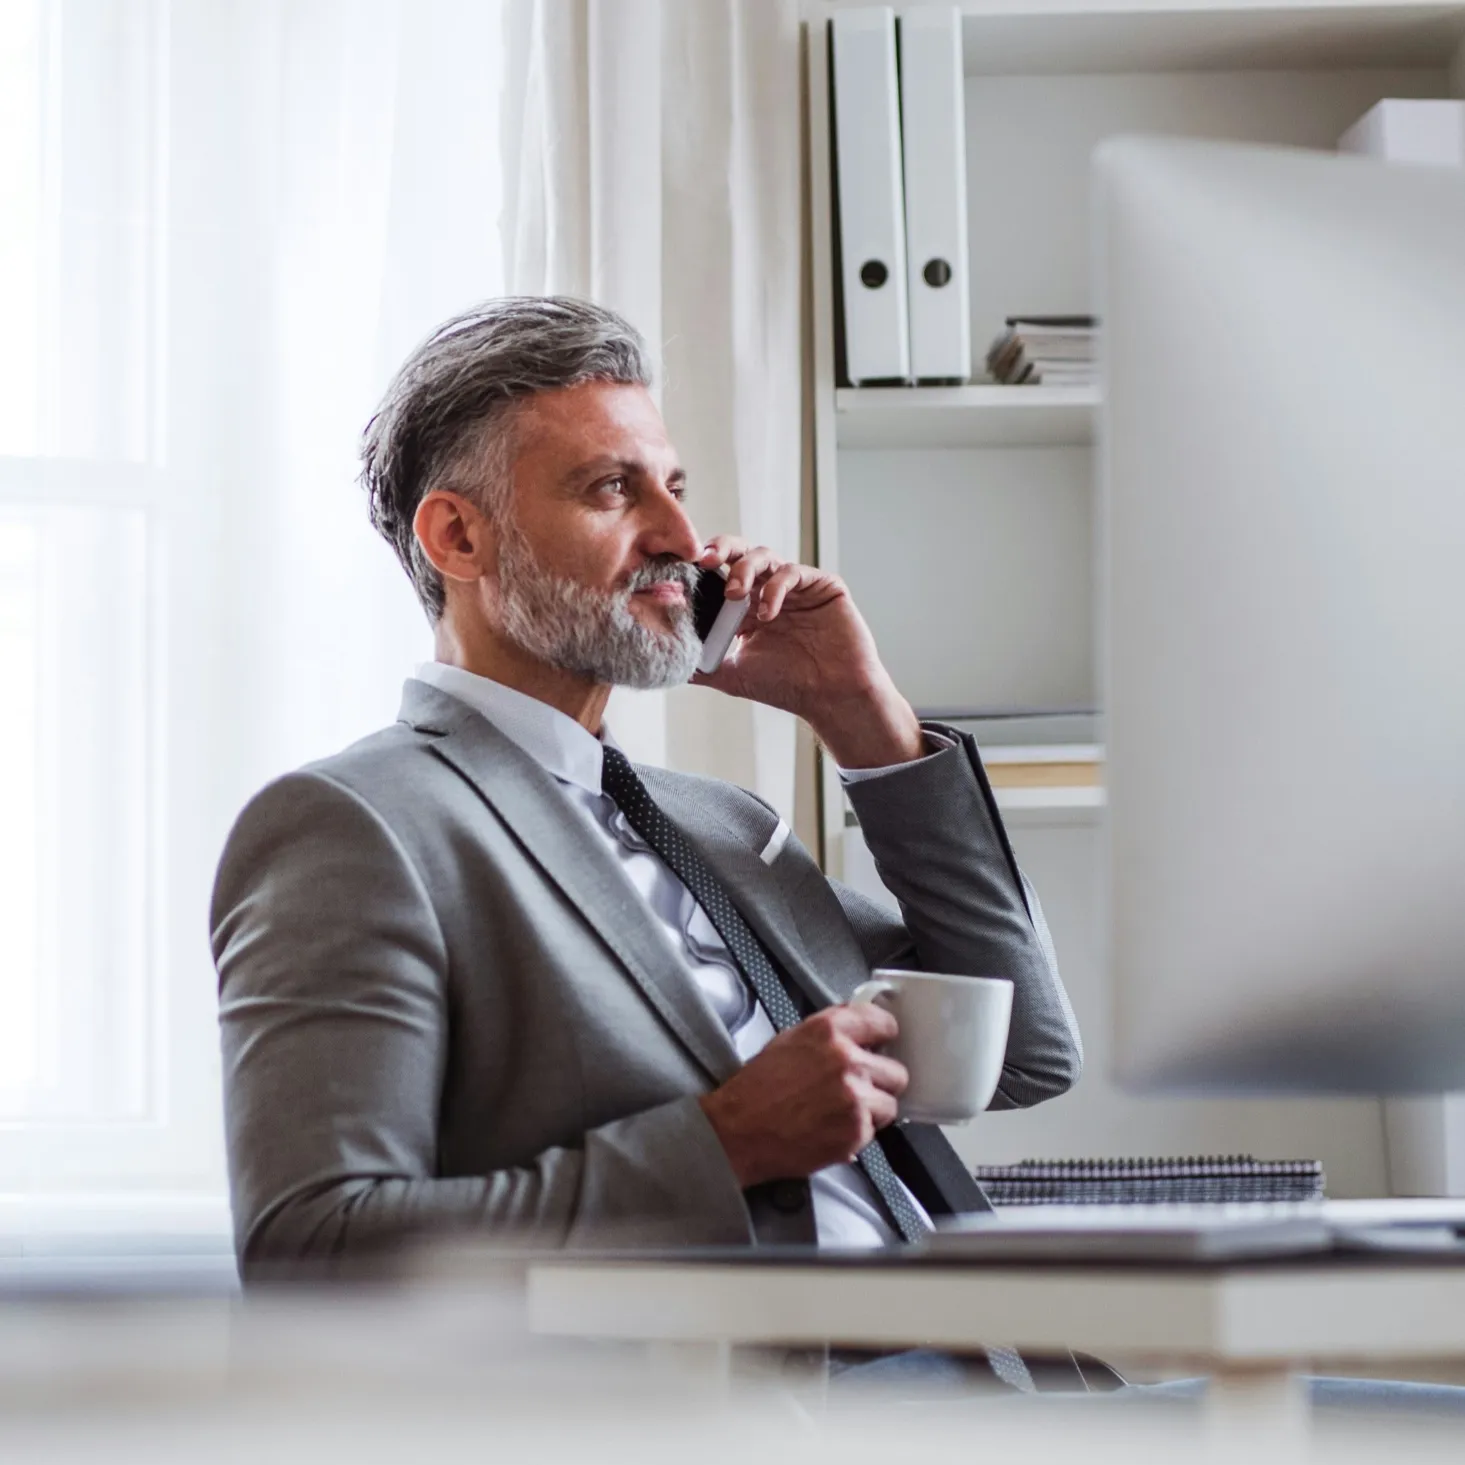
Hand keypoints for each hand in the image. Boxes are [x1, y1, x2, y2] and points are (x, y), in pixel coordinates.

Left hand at [691, 537, 924, 768]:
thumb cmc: (788, 686)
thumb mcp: (733, 675)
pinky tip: (768, 612)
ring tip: (734, 593)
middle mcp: (769, 590)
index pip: (720, 575)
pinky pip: (794, 572)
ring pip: (764, 555)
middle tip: (705, 560)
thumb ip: (701, 666)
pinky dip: (776, 587)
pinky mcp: (822, 585)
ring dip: (745, 568)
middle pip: (740, 553)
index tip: (680, 572)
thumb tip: (666, 663)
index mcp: (747, 607)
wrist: (832, 697)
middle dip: (721, 550)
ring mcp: (796, 586)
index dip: (702, 570)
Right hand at [697, 1004, 908, 1188]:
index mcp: (828, 1030)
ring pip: (890, 1104)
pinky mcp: (855, 1131)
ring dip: (871, 1111)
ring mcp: (854, 1097)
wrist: (738, 1130)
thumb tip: (859, 1030)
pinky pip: (873, 1131)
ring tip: (840, 1113)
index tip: (883, 1043)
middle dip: (880, 1082)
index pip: (881, 1022)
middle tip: (859, 1089)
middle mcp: (846, 1060)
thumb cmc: (757, 1089)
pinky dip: (856, 1134)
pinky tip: (831, 1129)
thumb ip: (829, 1033)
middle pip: (896, 1070)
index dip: (884, 1035)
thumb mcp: (789, 1040)